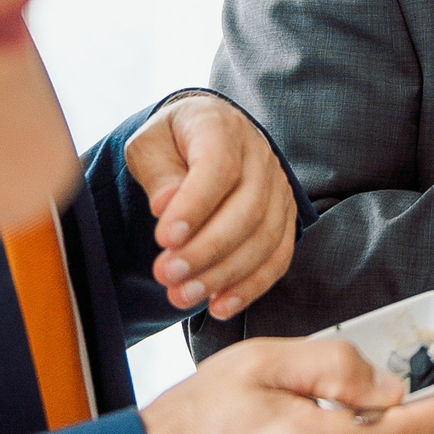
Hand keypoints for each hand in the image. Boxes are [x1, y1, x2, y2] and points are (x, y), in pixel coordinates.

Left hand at [125, 92, 299, 319]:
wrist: (204, 137)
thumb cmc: (172, 143)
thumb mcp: (149, 145)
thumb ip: (157, 172)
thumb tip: (166, 204)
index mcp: (221, 127)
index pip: (219, 167)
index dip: (195, 205)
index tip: (164, 238)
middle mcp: (259, 155)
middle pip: (248, 208)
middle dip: (206, 249)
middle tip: (166, 275)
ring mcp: (278, 187)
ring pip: (266, 237)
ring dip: (225, 274)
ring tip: (183, 296)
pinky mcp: (284, 217)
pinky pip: (278, 256)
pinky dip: (251, 286)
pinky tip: (220, 305)